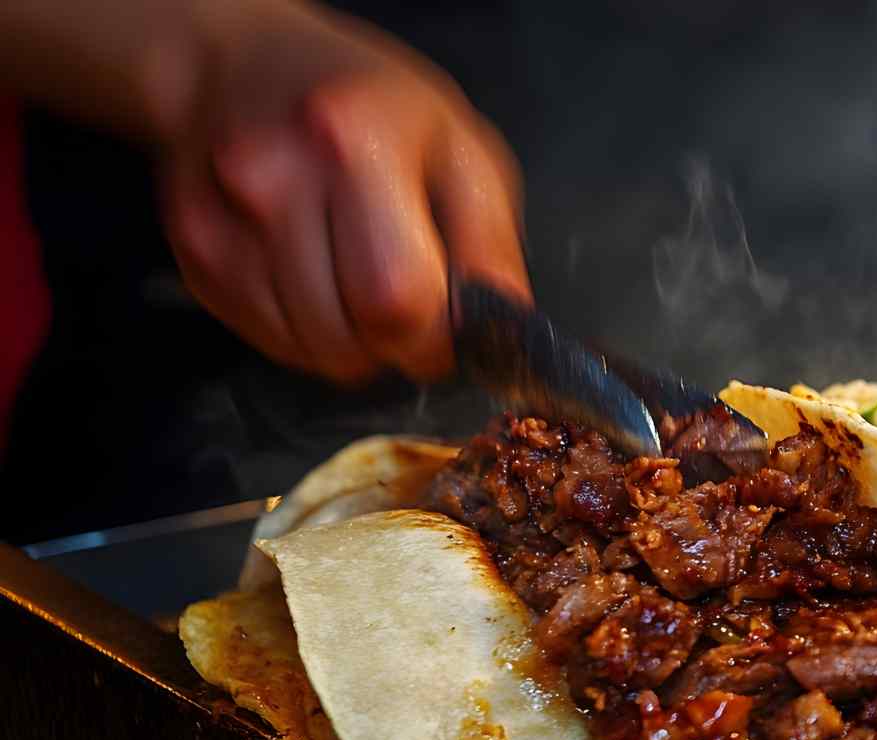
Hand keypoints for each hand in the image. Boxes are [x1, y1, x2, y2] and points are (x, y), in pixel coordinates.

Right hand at [157, 2, 527, 383]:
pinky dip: (308, 334)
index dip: (435, 337)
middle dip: (396, 346)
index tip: (450, 329)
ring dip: (352, 345)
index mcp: (355, 143)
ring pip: (308, 352)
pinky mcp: (195, 254)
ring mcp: (222, 219)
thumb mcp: (460, 147)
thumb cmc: (368, 105)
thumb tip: (497, 323)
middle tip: (410, 304)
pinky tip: (320, 279)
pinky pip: (270, 341)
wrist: (241, 65)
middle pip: (348, 337)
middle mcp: (274, 179)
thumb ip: (488, 239)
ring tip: (362, 281)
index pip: (396, 297)